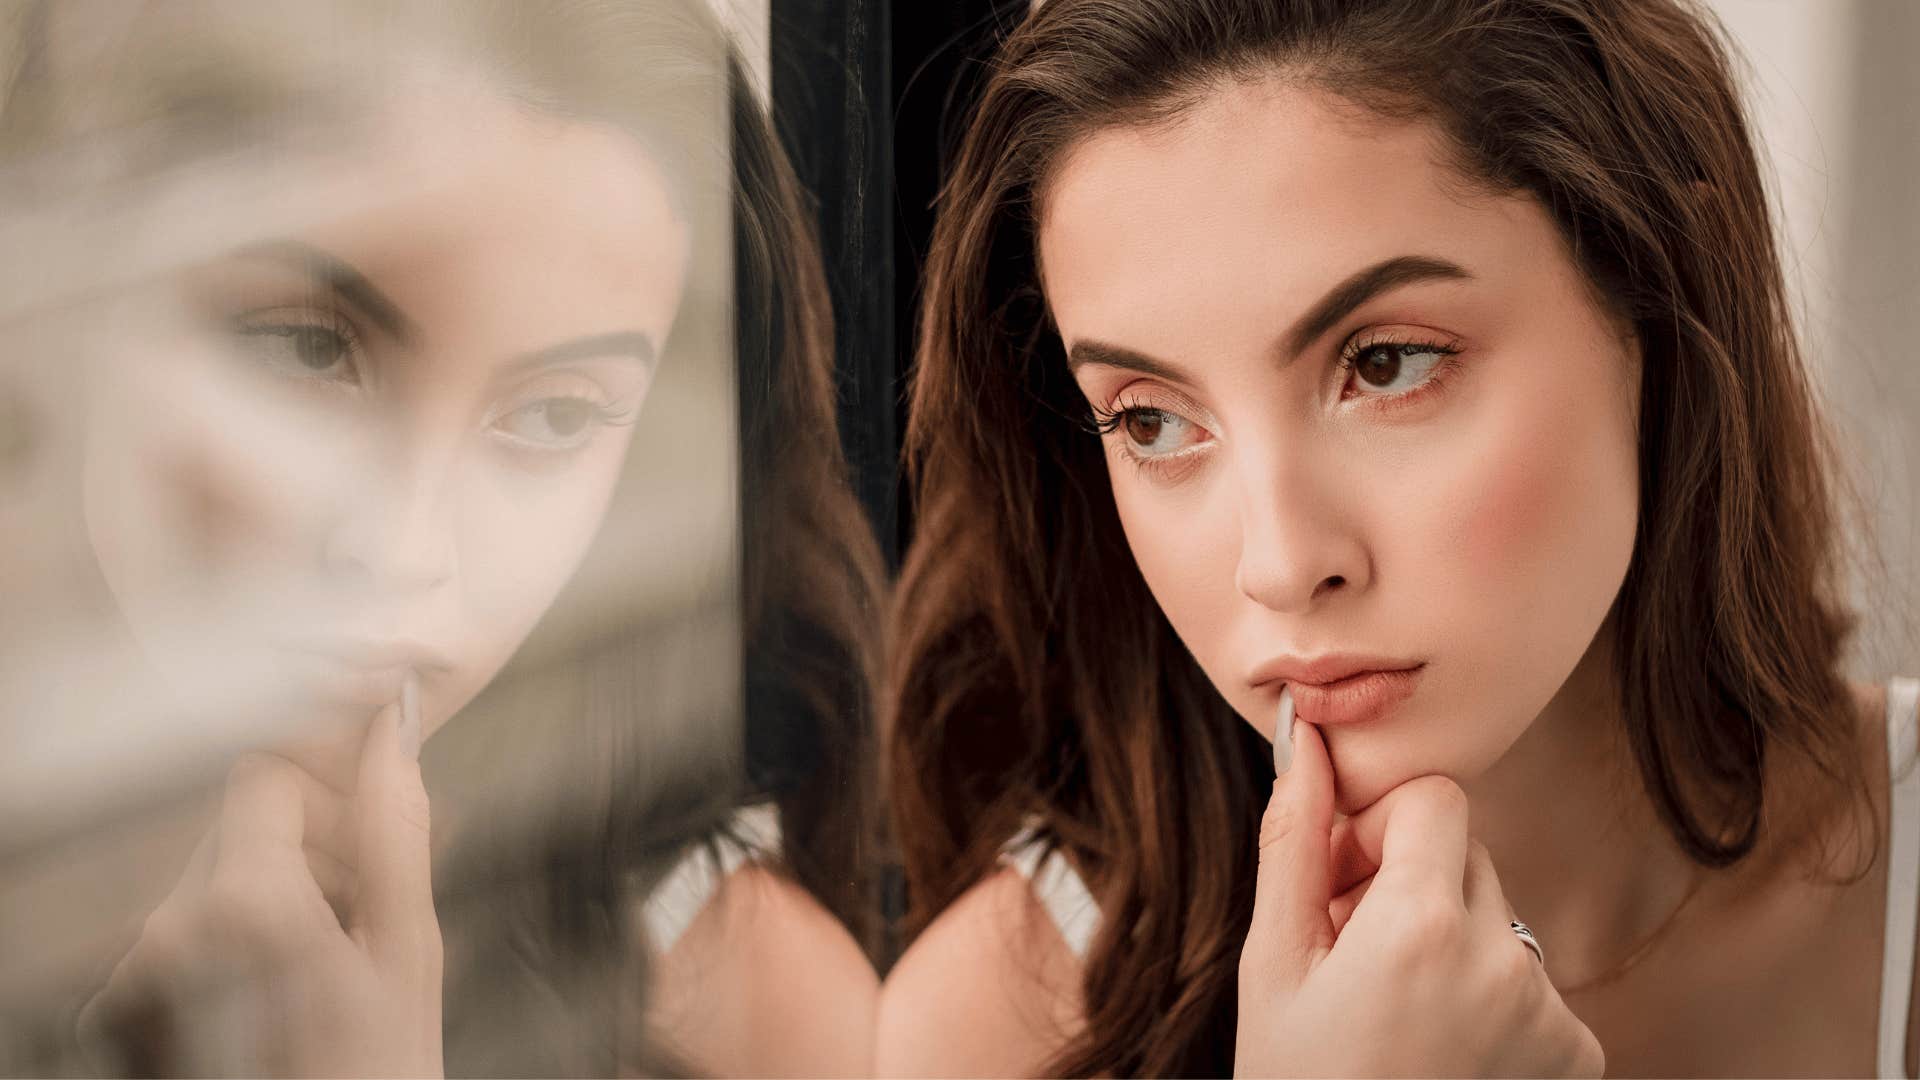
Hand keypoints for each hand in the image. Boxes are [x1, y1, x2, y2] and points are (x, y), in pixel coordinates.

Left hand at [79, 699, 443, 1077]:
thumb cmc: (377, 1071)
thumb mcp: (409, 950)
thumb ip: (394, 828)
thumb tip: (393, 724)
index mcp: (241, 903)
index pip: (262, 775)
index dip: (325, 802)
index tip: (364, 861)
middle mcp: (164, 933)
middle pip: (234, 830)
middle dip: (303, 856)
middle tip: (358, 927)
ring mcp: (131, 978)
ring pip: (208, 883)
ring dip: (267, 904)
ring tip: (318, 977)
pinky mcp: (113, 1014)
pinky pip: (176, 939)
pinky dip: (224, 953)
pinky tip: (272, 1004)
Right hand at [1234, 717, 1602, 1077]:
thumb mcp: (1274, 965)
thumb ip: (1294, 842)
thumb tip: (1304, 738)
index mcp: (1422, 925)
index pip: (1436, 797)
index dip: (1381, 830)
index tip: (1345, 886)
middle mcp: (1505, 958)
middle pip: (1469, 856)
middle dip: (1413, 885)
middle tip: (1357, 955)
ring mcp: (1548, 1011)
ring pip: (1499, 918)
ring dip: (1452, 942)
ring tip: (1396, 1012)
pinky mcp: (1577, 1053)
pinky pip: (1531, 980)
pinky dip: (1490, 999)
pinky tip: (1440, 1046)